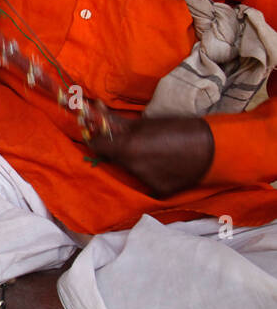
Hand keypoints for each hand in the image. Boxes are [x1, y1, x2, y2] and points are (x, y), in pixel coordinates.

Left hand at [89, 115, 213, 197]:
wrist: (213, 147)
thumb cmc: (179, 128)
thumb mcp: (147, 123)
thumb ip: (120, 124)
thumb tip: (98, 117)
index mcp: (127, 148)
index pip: (97, 146)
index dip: (98, 140)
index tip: (102, 136)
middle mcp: (132, 168)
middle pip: (115, 159)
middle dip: (120, 151)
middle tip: (136, 143)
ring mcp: (146, 182)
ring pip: (132, 171)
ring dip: (138, 163)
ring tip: (157, 153)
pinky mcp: (160, 191)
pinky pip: (150, 182)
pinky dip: (155, 174)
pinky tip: (167, 166)